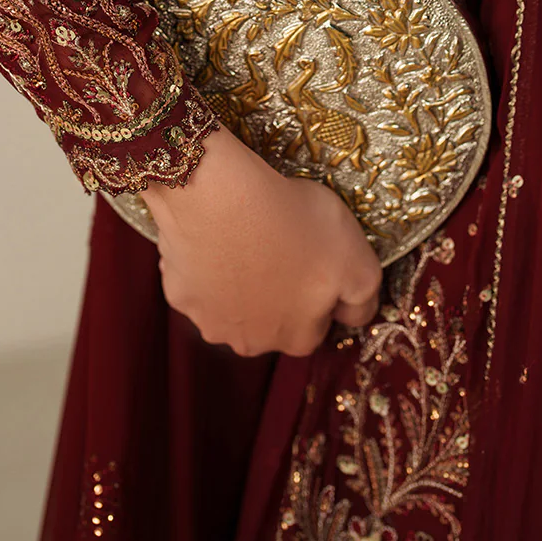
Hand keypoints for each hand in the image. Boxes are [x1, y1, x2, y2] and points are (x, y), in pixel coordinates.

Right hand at [141, 123, 381, 357]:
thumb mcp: (356, 257)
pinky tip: (215, 232)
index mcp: (298, 339)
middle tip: (281, 240)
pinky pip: (199, 279)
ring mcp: (210, 320)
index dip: (320, 287)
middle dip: (278, 287)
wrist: (219, 197)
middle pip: (272, 317)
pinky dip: (208, 260)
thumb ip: (363, 294)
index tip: (315, 253)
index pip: (317, 323)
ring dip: (240, 277)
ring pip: (232, 301)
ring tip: (248, 233)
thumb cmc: (292, 223)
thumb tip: (357, 316)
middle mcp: (252, 343)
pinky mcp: (178, 292)